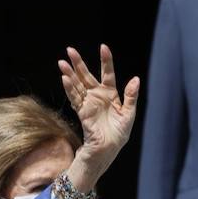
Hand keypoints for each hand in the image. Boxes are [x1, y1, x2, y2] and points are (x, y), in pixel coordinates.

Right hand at [58, 44, 139, 176]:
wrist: (107, 151)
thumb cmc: (119, 135)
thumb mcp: (129, 114)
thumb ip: (131, 96)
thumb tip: (135, 79)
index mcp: (110, 95)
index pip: (107, 74)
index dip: (105, 61)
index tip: (103, 47)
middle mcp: (97, 97)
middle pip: (86, 76)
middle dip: (78, 63)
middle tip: (70, 50)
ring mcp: (88, 104)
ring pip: (77, 85)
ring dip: (70, 74)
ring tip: (62, 62)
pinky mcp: (82, 112)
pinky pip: (75, 98)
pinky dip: (70, 88)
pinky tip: (65, 78)